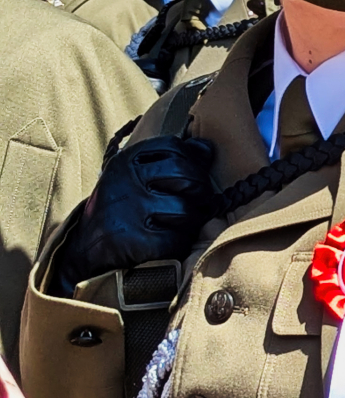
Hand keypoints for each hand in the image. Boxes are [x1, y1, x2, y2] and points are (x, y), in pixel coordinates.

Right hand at [58, 137, 216, 295]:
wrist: (84, 250)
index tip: (193, 177)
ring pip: (186, 211)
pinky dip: (180, 244)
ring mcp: (128, 211)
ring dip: (192, 222)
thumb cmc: (122, 209)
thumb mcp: (135, 177)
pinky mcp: (132, 240)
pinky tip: (170, 243)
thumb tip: (207, 148)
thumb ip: (170, 160)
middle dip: (201, 192)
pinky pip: (177, 239)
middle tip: (199, 204)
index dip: (194, 162)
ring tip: (181, 225)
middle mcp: (125, 181)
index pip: (174, 148)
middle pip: (187, 177)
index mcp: (126, 161)